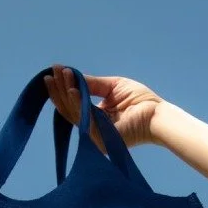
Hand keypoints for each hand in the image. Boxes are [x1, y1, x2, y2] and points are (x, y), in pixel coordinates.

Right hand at [43, 64, 163, 152]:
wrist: (157, 115)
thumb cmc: (141, 101)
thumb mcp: (112, 86)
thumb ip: (92, 84)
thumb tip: (71, 75)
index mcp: (95, 115)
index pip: (75, 102)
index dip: (64, 86)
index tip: (56, 70)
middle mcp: (92, 126)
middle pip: (69, 108)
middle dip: (59, 89)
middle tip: (50, 74)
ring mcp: (94, 134)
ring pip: (72, 113)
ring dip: (64, 93)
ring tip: (57, 77)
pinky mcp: (99, 138)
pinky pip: (83, 118)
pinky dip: (76, 102)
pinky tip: (71, 90)